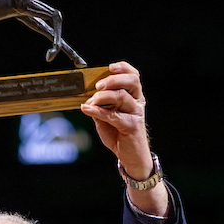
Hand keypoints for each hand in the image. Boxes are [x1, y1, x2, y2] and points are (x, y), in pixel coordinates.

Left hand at [80, 62, 167, 215]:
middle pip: (131, 81)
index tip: (110, 67)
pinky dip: (98, 111)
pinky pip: (114, 115)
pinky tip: (87, 109)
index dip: (123, 68)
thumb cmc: (118, 134)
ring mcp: (136, 113)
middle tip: (98, 84)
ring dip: (103, 96)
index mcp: (133, 96)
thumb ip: (99, 105)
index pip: (133, 76)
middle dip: (113, 79)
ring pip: (121, 96)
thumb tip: (86, 97)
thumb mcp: (106, 116)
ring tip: (91, 101)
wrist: (129, 156)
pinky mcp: (132, 125)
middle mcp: (137, 102)